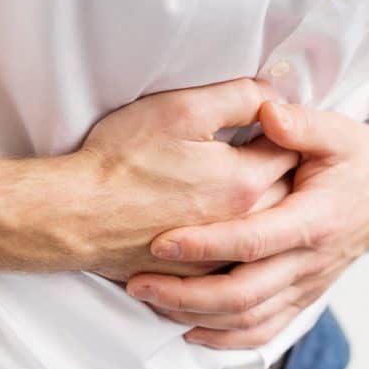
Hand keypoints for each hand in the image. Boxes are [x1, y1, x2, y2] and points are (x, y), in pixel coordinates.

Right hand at [5, 79, 296, 279]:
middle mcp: (243, 225)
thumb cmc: (123, 159)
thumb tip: (272, 93)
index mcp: (246, 182)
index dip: (286, 131)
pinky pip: (236, 257)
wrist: (76, 216)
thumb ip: (237, 97)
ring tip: (247, 183)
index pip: (293, 151)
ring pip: (264, 229)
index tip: (275, 121)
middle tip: (269, 149)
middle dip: (282, 170)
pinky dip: (238, 240)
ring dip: (265, 208)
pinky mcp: (199, 275)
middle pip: (286, 194)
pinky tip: (224, 222)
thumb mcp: (182, 109)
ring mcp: (222, 256)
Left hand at [125, 102, 368, 347]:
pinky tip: (189, 329)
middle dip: (186, 294)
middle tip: (138, 282)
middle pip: (244, 296)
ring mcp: (307, 286)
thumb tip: (267, 112)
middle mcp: (310, 262)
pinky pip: (263, 331)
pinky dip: (224, 338)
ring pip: (248, 320)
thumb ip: (301, 123)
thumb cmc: (357, 160)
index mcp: (315, 219)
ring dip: (196, 316)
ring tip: (150, 300)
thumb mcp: (337, 131)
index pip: (254, 241)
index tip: (161, 242)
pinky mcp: (302, 298)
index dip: (207, 245)